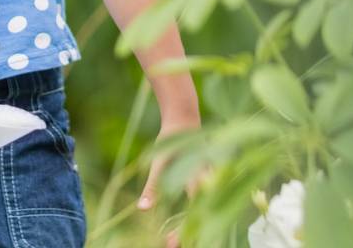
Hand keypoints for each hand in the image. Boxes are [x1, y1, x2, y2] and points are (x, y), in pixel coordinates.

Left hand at [138, 117, 200, 247]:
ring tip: (178, 239)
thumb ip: (153, 187)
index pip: (193, 215)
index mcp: (197, 182)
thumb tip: (142, 210)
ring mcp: (210, 182)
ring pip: (207, 211)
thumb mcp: (159, 163)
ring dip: (194, 225)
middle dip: (191, 234)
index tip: (171, 243)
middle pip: (204, 217)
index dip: (184, 232)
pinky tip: (188, 222)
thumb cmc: (172, 139)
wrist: (185, 119)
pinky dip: (197, 215)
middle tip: (173, 245)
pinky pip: (206, 202)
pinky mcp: (206, 180)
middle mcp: (208, 185)